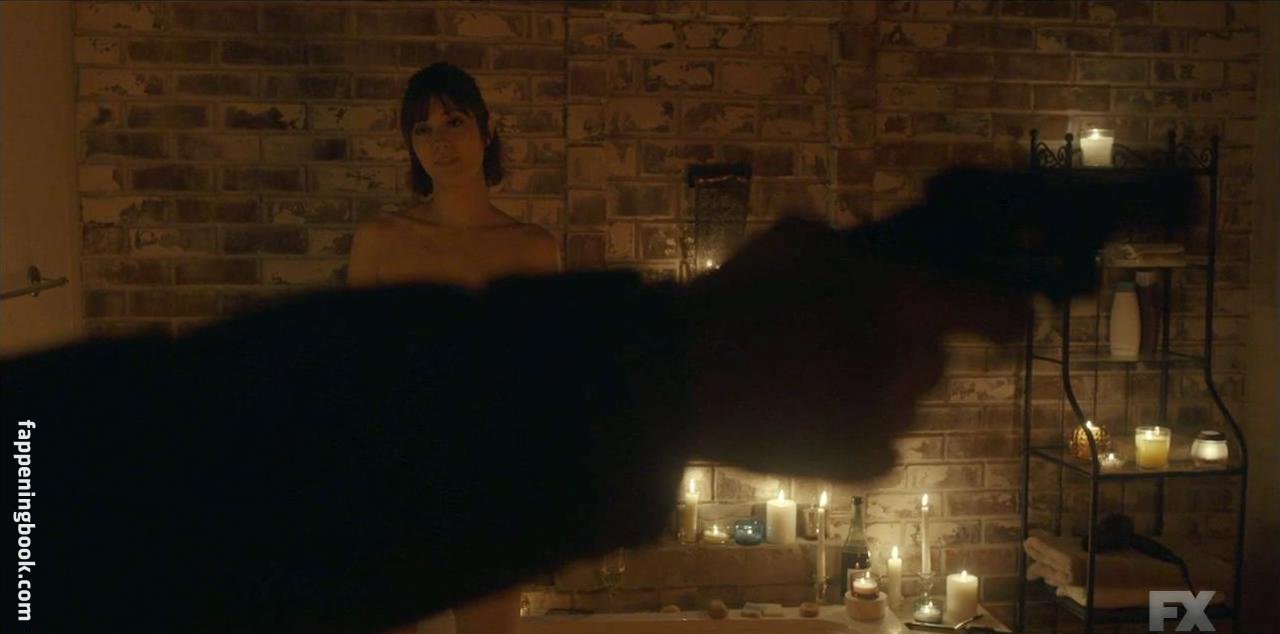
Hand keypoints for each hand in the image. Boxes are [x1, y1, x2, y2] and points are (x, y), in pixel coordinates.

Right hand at [677, 216, 1029, 481]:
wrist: (684, 378)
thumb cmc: (740, 296)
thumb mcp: (799, 239)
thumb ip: (853, 250)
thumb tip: (870, 259)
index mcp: (908, 302)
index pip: (1000, 312)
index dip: (1008, 313)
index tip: (1011, 320)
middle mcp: (913, 365)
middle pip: (934, 360)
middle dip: (902, 348)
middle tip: (844, 339)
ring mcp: (888, 421)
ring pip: (901, 402)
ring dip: (873, 388)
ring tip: (808, 378)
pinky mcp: (859, 463)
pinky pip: (878, 445)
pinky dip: (853, 431)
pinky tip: (806, 413)